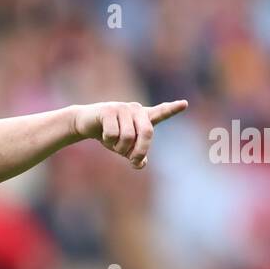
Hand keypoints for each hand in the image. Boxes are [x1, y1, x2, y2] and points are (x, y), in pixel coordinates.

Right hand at [71, 100, 188, 169]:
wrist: (85, 123)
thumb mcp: (123, 147)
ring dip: (119, 147)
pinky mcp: (109, 110)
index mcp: (142, 117)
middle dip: (140, 151)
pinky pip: (113, 133)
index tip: (184, 104)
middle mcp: (135, 110)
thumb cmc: (108, 134)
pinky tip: (102, 135)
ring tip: (112, 144)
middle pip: (147, 132)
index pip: (160, 112)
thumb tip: (141, 164)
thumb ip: (135, 155)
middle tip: (133, 161)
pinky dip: (108, 140)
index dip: (172, 109)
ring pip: (128, 136)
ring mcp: (122, 108)